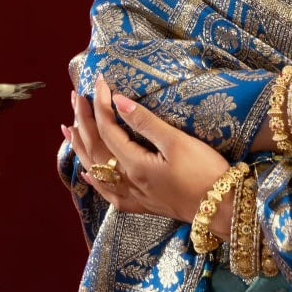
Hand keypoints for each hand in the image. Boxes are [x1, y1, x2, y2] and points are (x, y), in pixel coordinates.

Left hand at [64, 74, 233, 235]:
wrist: (223, 209)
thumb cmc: (205, 173)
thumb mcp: (177, 143)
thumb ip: (145, 122)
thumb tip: (117, 101)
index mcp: (134, 165)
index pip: (108, 129)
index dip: (101, 104)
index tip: (100, 81)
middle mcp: (128, 182)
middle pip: (96, 148)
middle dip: (84, 121)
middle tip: (75, 97)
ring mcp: (134, 195)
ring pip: (97, 170)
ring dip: (81, 147)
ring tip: (68, 129)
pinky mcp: (144, 205)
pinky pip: (110, 193)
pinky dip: (96, 181)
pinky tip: (87, 174)